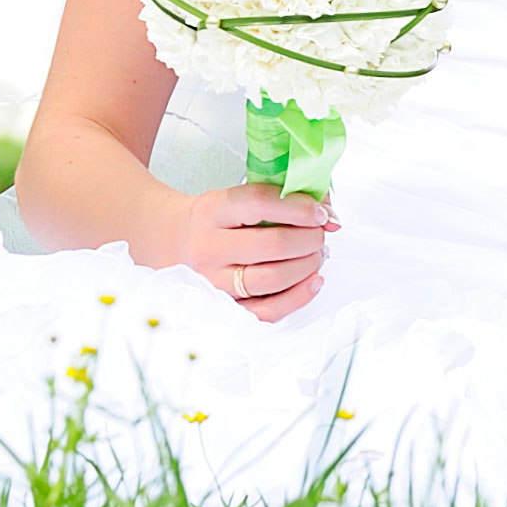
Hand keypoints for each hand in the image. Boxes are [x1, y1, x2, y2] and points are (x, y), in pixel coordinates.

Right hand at [172, 183, 337, 319]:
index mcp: (213, 211)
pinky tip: (313, 280)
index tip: (319, 211)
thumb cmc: (219, 218)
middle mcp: (209, 247)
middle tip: (319, 233)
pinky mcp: (226, 307)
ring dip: (308, 265)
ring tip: (316, 254)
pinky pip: (268, 311)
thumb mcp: (239, 196)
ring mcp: (215, 282)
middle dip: (309, 238)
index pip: (260, 203)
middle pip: (273, 245)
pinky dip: (299, 296)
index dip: (298, 206)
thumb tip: (329, 216)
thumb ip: (283, 197)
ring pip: (273, 279)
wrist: (177, 242)